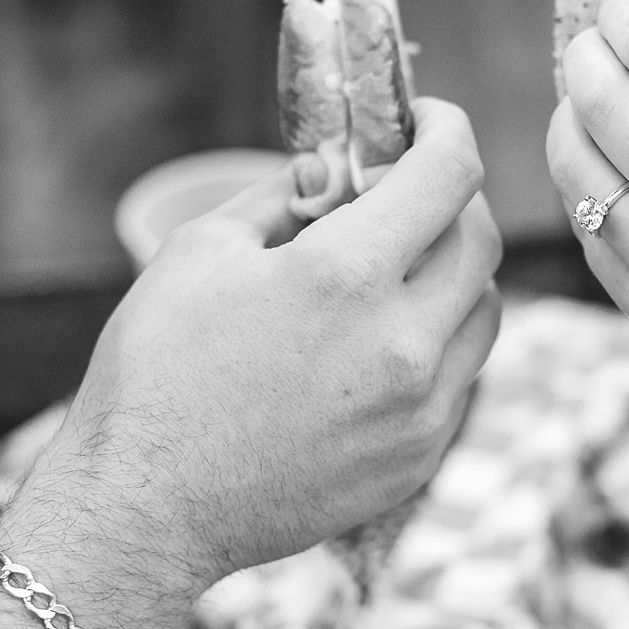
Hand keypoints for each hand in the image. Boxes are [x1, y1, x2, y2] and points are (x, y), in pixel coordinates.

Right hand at [26, 97, 502, 579]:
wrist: (144, 508)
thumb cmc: (157, 370)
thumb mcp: (203, 250)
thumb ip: (284, 195)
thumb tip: (333, 171)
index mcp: (348, 274)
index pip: (451, 173)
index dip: (449, 128)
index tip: (430, 120)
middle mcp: (403, 342)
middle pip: (481, 241)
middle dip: (452, 199)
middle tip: (408, 193)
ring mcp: (420, 410)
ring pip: (484, 312)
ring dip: (453, 274)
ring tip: (395, 271)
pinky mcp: (418, 459)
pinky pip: (459, 377)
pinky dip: (436, 342)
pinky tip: (379, 341)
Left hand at [545, 0, 628, 432]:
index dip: (627, 19)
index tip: (618, 4)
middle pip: (601, 102)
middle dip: (587, 57)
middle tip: (590, 43)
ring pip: (573, 162)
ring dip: (571, 116)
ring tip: (586, 100)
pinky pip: (584, 220)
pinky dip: (584, 180)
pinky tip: (603, 164)